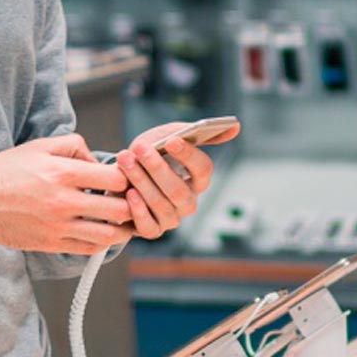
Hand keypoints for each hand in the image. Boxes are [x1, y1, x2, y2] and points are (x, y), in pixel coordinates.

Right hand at [0, 134, 135, 254]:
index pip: (117, 179)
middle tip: (128, 201)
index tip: (123, 179)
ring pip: (110, 235)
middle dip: (130, 204)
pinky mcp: (52, 243)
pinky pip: (90, 248)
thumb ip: (76, 146)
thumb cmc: (9, 169)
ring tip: (121, 220)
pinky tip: (102, 231)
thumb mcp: (42, 146)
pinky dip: (102, 242)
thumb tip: (101, 163)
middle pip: (120, 210)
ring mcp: (59, 225)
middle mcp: (64, 201)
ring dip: (122, 228)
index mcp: (63, 173)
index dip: (127, 179)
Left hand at [117, 121, 239, 238]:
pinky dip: (138, 210)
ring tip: (125, 160)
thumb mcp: (170, 137)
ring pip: (162, 205)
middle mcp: (188, 202)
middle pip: (179, 190)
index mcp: (198, 180)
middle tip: (139, 148)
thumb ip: (197, 132)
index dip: (189, 155)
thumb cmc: (151, 155)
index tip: (172, 140)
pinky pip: (149, 226)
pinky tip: (129, 193)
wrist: (120, 175)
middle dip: (157, 168)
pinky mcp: (152, 230)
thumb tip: (236, 127)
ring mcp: (172, 218)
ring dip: (141, 181)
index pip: (203, 169)